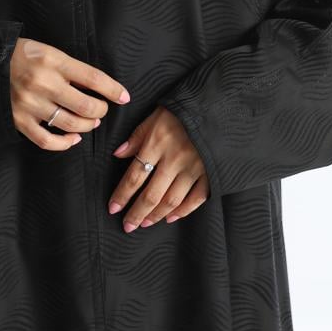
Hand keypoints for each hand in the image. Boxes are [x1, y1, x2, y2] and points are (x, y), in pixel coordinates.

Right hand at [9, 37, 130, 149]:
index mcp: (53, 61)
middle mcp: (43, 83)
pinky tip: (73, 138)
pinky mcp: (19, 120)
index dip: (113, 90)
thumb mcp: (49, 52)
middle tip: (102, 109)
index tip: (124, 97)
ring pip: (71, 124)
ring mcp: (31, 104)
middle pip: (85, 105)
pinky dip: (65, 143)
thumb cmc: (23, 55)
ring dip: (87, 125)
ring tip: (91, 121)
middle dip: (101, 110)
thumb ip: (71, 68)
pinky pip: (47, 140)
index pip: (93, 78)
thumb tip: (97, 87)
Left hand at [108, 106, 209, 231]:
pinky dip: (183, 211)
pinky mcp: (211, 172)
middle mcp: (174, 159)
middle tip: (127, 226)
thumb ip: (137, 136)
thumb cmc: (183, 109)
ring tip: (145, 223)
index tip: (113, 208)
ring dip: (156, 215)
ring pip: (172, 200)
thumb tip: (118, 154)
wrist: (218, 104)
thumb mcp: (156, 115)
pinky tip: (171, 217)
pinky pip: (196, 198)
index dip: (122, 195)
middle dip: (137, 213)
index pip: (134, 176)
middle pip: (151, 194)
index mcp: (157, 143)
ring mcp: (194, 167)